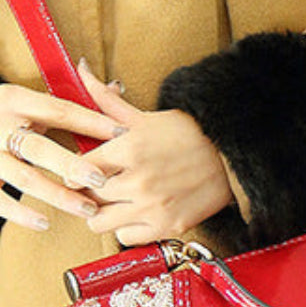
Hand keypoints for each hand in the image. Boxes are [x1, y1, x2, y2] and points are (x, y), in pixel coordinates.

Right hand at [0, 82, 124, 230]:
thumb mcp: (24, 98)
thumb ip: (69, 99)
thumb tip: (115, 88)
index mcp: (12, 99)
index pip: (57, 110)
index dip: (90, 122)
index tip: (121, 134)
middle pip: (39, 148)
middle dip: (73, 165)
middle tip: (103, 180)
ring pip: (23, 178)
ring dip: (58, 196)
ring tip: (87, 208)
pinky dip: (21, 214)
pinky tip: (45, 222)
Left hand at [77, 62, 232, 244]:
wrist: (230, 155)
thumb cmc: (186, 133)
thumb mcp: (144, 116)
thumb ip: (105, 100)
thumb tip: (80, 68)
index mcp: (129, 148)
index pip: (79, 168)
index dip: (75, 170)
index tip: (80, 171)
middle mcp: (138, 180)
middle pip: (87, 197)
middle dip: (88, 191)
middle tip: (95, 187)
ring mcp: (152, 206)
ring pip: (99, 222)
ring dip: (101, 213)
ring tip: (112, 203)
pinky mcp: (166, 227)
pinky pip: (125, 238)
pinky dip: (124, 228)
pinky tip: (132, 214)